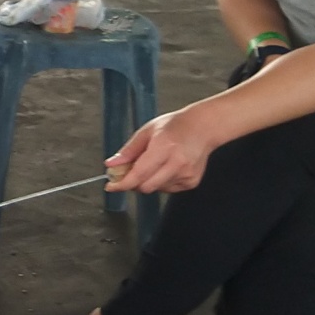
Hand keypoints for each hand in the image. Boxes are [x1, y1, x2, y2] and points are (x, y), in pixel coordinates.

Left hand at [104, 107, 221, 194]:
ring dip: (148, 180)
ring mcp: (186, 174)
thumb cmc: (176, 126)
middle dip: (133, 182)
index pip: (139, 174)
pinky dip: (161, 181)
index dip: (122, 183)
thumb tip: (111, 164)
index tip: (111, 186)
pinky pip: (168, 189)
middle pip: (146, 186)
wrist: (203, 128)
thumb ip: (128, 150)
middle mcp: (177, 163)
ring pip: (156, 189)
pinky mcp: (192, 182)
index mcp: (164, 147)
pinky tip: (166, 167)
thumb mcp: (147, 132)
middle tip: (129, 172)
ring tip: (154, 163)